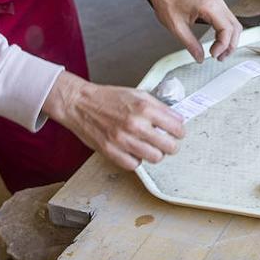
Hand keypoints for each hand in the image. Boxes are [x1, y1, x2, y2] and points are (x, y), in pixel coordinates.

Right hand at [43, 72, 184, 170]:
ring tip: (152, 148)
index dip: (180, 131)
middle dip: (172, 145)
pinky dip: (137, 160)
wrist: (80, 103)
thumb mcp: (137, 94)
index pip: (175, 126)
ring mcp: (122, 139)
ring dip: (156, 154)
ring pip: (154, 158)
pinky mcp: (110, 151)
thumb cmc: (108, 98)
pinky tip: (135, 152)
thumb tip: (176, 119)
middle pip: (168, 146)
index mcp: (144, 107)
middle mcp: (135, 124)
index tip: (179, 133)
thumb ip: (157, 107)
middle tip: (169, 143)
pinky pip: (134, 165)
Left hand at [149, 0, 241, 62]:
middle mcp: (217, 3)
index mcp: (209, 7)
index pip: (227, 29)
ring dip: (230, 40)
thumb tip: (200, 57)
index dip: (223, 45)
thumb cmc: (168, 2)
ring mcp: (218, 2)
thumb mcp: (177, 27)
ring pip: (234, 24)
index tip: (214, 55)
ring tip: (220, 52)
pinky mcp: (215, 4)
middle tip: (220, 57)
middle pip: (235, 27)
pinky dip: (226, 32)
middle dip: (230, 45)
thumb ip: (191, 44)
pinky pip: (228, 20)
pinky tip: (219, 41)